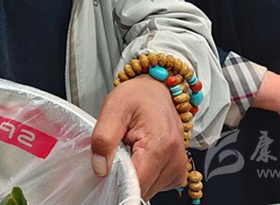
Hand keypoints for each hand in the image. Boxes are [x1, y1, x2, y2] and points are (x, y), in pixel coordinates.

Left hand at [90, 75, 186, 199]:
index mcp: (160, 144)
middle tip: (120, 149)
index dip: (117, 180)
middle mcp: (175, 159)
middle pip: (141, 189)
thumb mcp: (113, 108)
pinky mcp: (177, 172)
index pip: (136, 184)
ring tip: (132, 148)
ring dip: (134, 173)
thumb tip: (100, 168)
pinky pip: (154, 185)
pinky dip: (143, 173)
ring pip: (146, 189)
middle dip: (125, 175)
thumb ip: (103, 139)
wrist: (156, 90)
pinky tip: (141, 154)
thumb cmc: (138, 96)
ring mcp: (178, 167)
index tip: (108, 166)